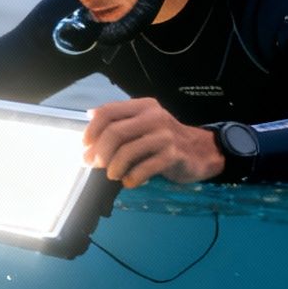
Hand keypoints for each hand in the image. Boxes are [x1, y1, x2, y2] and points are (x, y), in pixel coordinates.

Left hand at [83, 98, 225, 185]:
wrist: (202, 151)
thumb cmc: (166, 139)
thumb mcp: (145, 122)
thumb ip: (121, 119)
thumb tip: (90, 115)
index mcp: (143, 107)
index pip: (109, 112)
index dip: (92, 130)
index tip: (85, 145)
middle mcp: (154, 117)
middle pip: (115, 132)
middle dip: (99, 152)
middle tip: (95, 165)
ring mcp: (164, 136)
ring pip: (127, 151)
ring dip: (114, 167)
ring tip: (112, 175)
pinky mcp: (172, 156)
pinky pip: (144, 169)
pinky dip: (131, 178)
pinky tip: (129, 182)